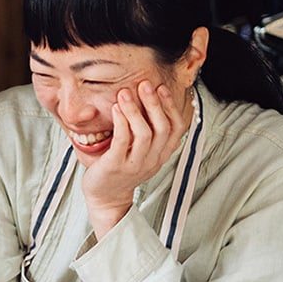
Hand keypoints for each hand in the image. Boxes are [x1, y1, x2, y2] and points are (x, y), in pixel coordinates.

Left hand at [81, 80, 189, 236]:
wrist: (105, 197)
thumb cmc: (121, 169)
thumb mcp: (141, 152)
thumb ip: (148, 132)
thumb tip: (149, 100)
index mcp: (161, 155)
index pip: (177, 129)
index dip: (171, 107)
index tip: (162, 88)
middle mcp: (152, 160)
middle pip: (162, 128)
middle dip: (154, 103)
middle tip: (144, 85)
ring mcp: (135, 164)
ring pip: (144, 134)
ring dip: (135, 110)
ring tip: (125, 93)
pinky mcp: (116, 166)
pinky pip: (122, 141)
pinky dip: (121, 122)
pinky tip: (115, 109)